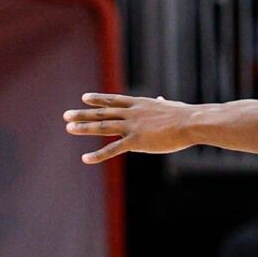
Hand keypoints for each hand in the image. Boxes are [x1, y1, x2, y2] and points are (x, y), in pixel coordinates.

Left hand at [64, 93, 195, 162]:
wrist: (191, 122)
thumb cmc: (185, 115)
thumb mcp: (170, 106)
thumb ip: (161, 104)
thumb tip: (161, 100)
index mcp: (140, 104)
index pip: (114, 100)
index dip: (98, 99)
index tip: (84, 98)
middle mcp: (132, 113)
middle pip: (103, 112)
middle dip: (83, 114)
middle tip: (66, 115)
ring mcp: (132, 126)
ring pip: (103, 126)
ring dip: (84, 127)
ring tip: (68, 128)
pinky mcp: (136, 141)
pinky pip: (113, 149)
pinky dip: (98, 154)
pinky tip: (85, 158)